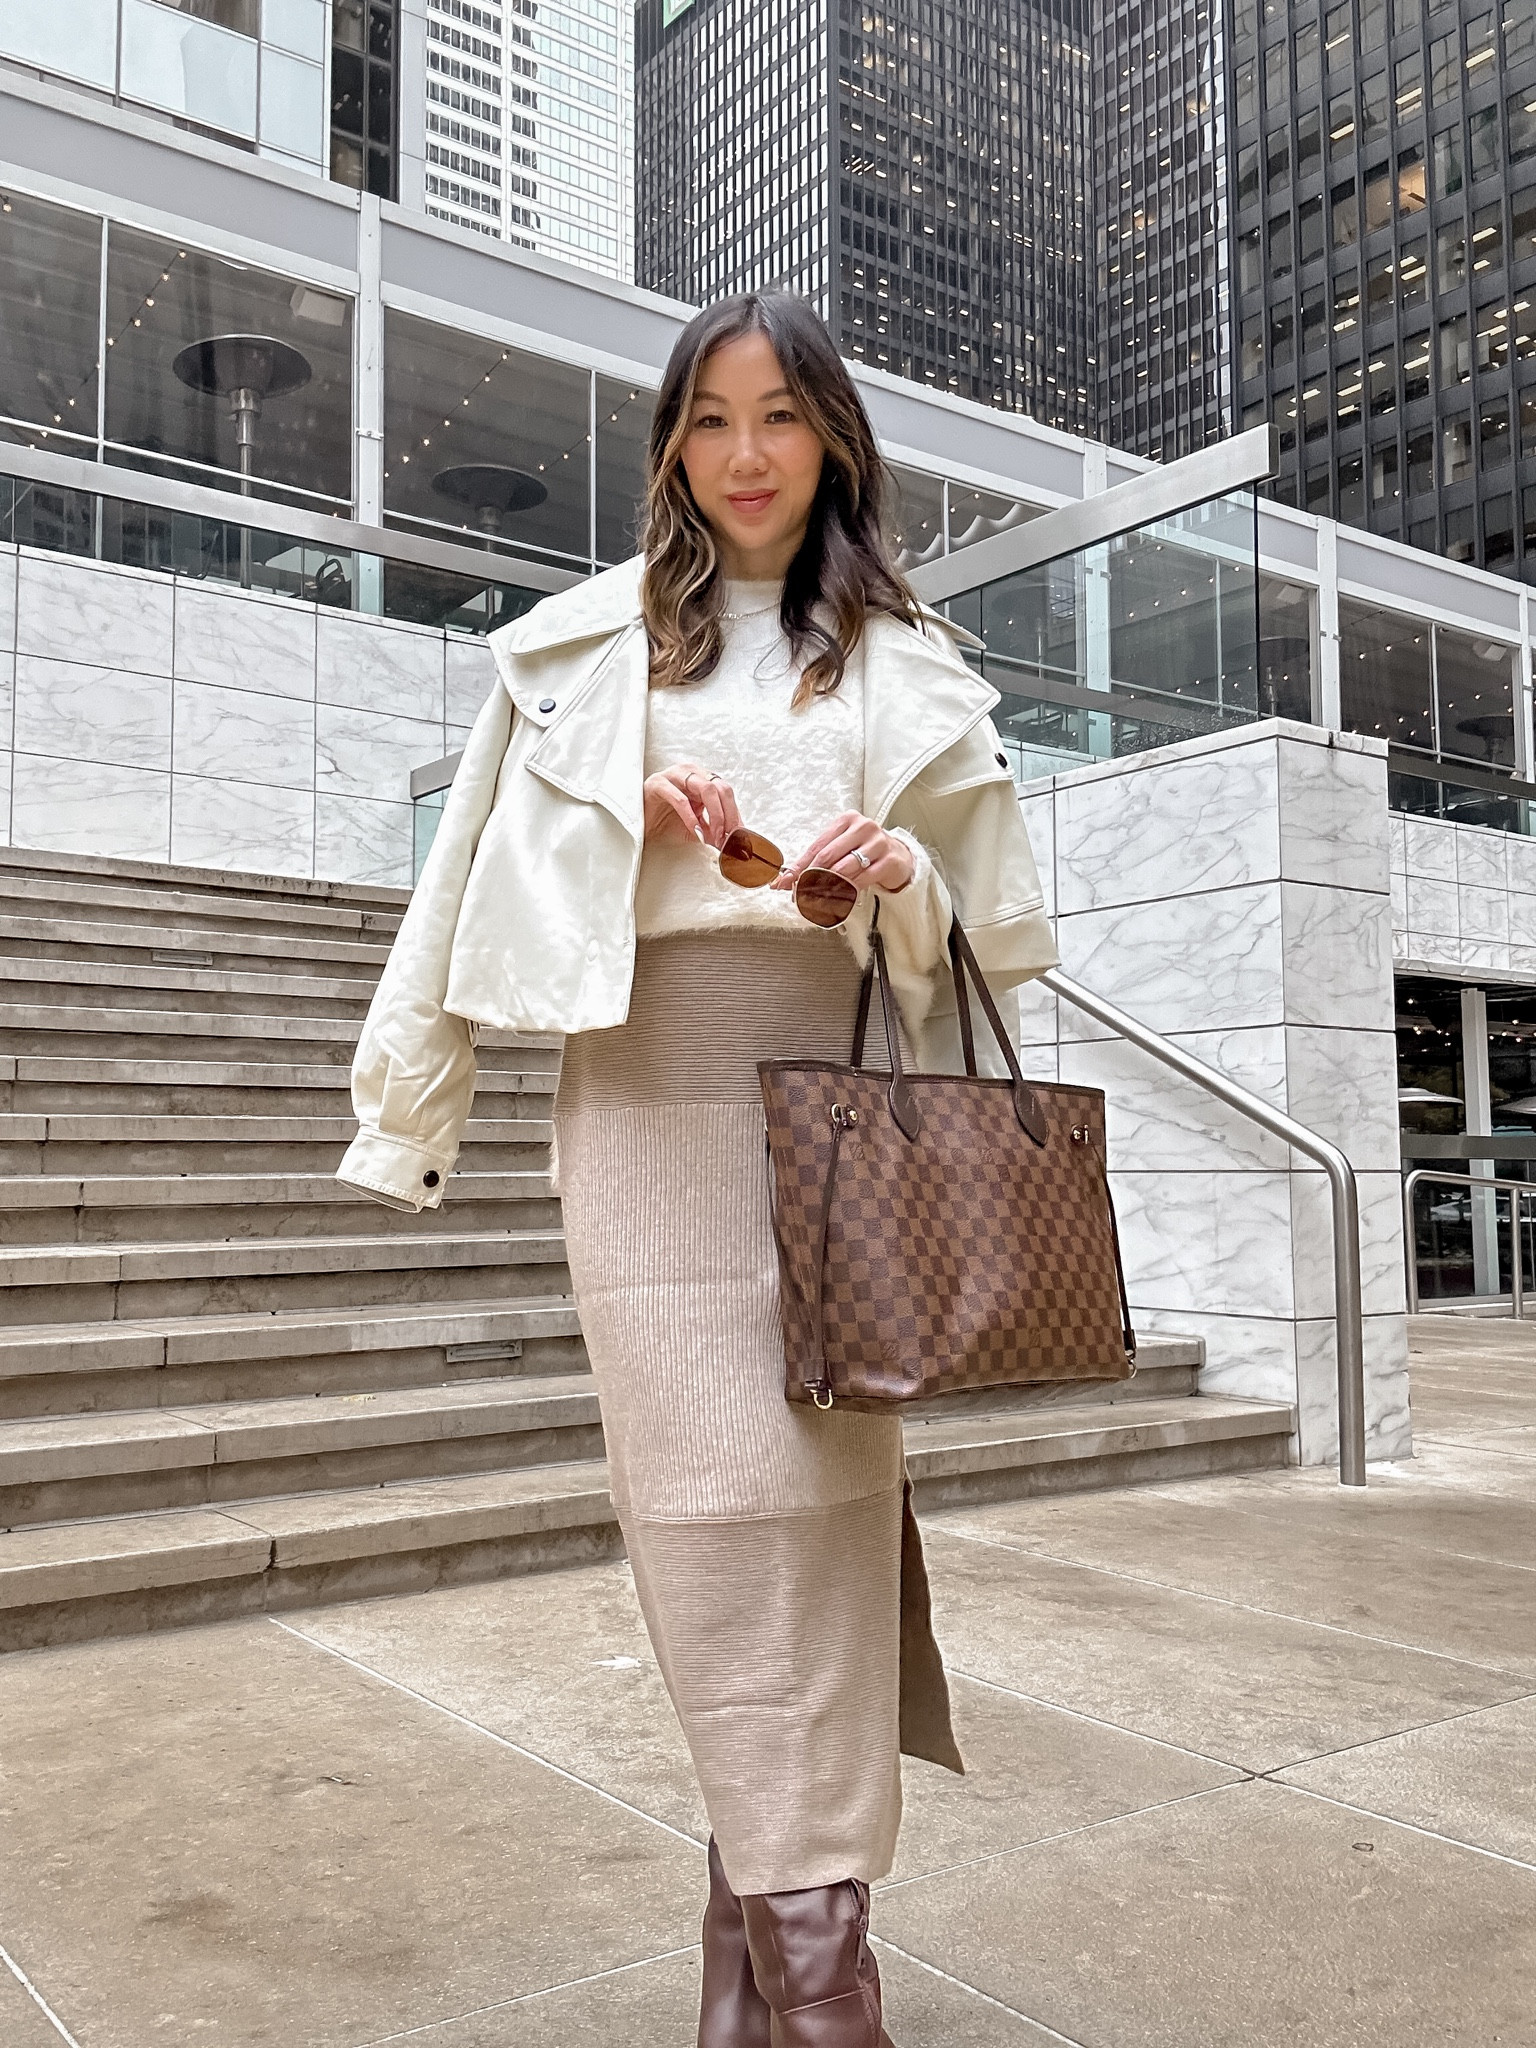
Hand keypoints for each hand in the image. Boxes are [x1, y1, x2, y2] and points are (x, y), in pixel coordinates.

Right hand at [643, 764, 742, 849]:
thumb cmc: (665, 822)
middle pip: (720, 788)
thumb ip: (714, 832)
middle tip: (729, 838)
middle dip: (728, 816)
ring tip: (716, 836)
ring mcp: (674, 775)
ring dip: (716, 815)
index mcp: (702, 778)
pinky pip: (681, 799)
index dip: (735, 815)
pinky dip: (692, 817)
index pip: (726, 792)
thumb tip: (734, 844)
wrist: (638, 825)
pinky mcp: (658, 784)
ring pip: (706, 789)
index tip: (740, 836)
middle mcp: (691, 772)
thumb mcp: (696, 828)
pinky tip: (696, 831)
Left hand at [774, 811, 913, 894]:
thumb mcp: (841, 849)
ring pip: (845, 868)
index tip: (785, 882)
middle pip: (829, 856)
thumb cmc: (863, 851)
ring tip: (818, 897)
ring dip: (829, 886)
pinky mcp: (889, 860)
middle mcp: (863, 827)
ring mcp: (878, 843)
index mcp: (847, 820)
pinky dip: (849, 890)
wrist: (898, 856)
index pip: (817, 846)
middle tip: (800, 894)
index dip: (799, 866)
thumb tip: (786, 878)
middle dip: (811, 877)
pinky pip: (863, 879)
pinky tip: (842, 896)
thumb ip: (816, 860)